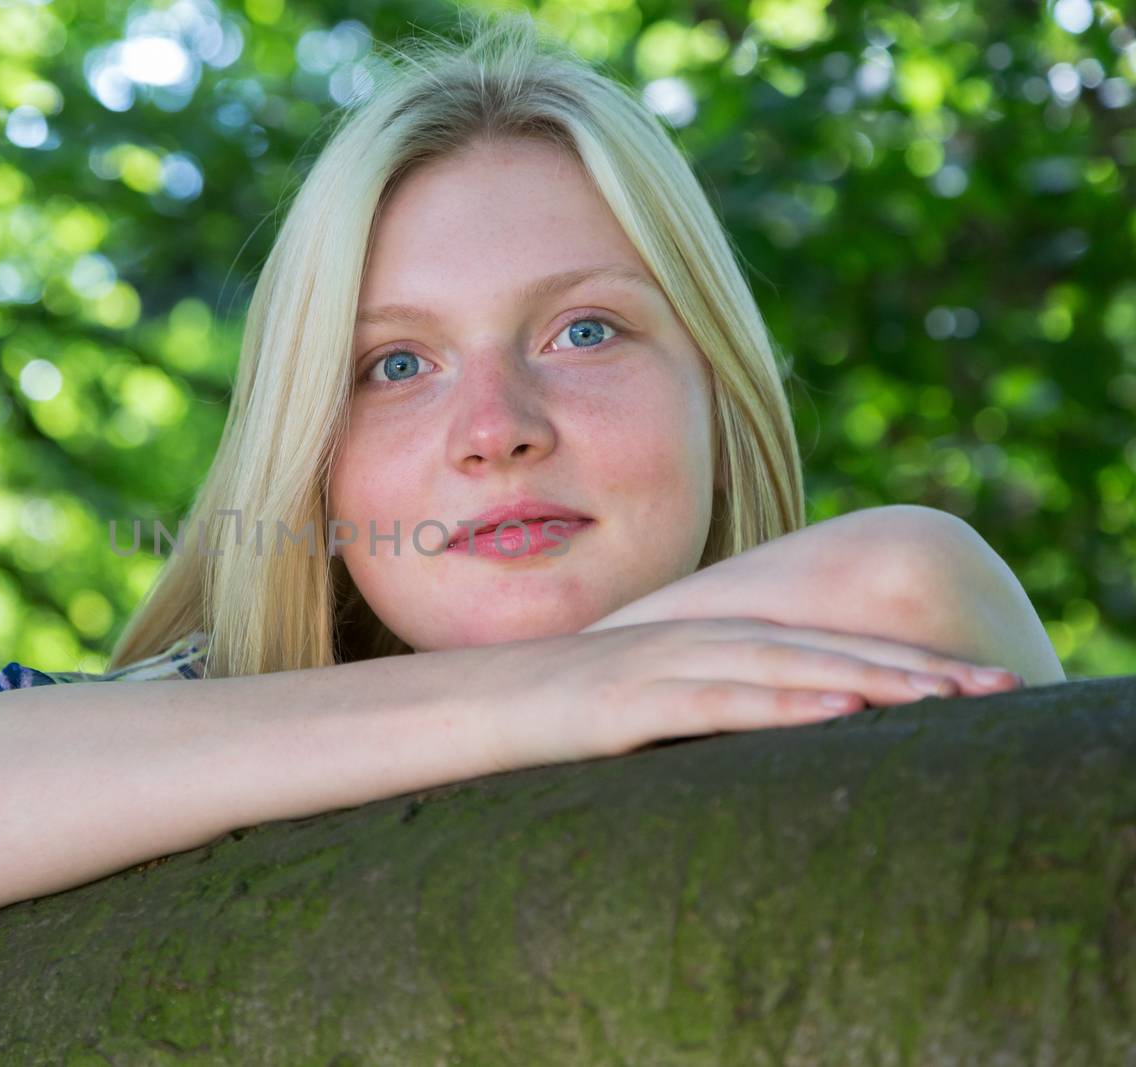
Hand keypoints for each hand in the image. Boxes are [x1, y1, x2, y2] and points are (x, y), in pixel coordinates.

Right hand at [469, 616, 1023, 771]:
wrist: (459, 707)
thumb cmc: (545, 716)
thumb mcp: (635, 709)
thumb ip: (696, 710)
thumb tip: (755, 743)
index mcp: (700, 642)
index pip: (817, 645)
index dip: (898, 661)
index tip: (970, 686)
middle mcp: (693, 640)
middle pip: (822, 647)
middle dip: (914, 669)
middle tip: (999, 689)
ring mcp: (660, 666)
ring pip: (787, 667)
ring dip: (874, 681)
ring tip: (950, 701)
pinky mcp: (626, 703)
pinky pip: (718, 701)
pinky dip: (786, 703)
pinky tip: (843, 712)